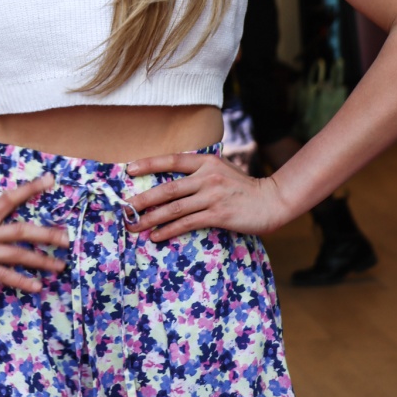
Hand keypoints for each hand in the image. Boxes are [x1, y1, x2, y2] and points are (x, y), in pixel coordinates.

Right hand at [0, 174, 67, 289]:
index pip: (9, 198)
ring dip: (41, 260)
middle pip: (23, 229)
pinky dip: (22, 280)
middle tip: (68, 238)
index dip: (31, 188)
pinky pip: (4, 275)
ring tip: (60, 266)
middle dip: (48, 234)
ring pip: (18, 253)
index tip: (50, 180)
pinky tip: (36, 286)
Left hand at [124, 152, 287, 239]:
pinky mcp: (218, 214)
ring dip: (151, 219)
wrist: (271, 200)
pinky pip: (188, 223)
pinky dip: (169, 230)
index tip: (129, 170)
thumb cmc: (242, 187)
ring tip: (134, 226)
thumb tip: (170, 180)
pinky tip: (157, 236)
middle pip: (168, 188)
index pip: (172, 160)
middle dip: (143, 200)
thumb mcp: (221, 170)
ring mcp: (213, 196)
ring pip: (174, 209)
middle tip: (125, 209)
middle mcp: (207, 177)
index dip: (149, 164)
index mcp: (206, 162)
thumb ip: (199, 171)